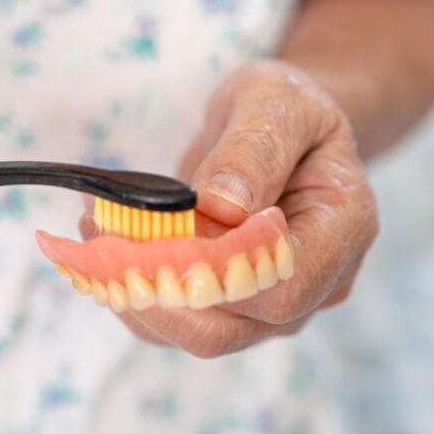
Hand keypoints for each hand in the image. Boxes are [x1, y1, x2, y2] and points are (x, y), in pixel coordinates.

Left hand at [113, 59, 377, 355]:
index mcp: (341, 230)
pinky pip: (175, 320)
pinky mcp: (228, 304)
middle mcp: (314, 284)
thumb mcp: (277, 100)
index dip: (214, 274)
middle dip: (154, 289)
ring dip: (132, 292)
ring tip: (92, 229)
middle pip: (229, 328)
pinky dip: (129, 291)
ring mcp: (270, 305)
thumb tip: (221, 205)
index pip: (282, 288)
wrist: (281, 127)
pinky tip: (100, 242)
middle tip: (100, 233)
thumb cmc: (286, 108)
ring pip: (194, 334)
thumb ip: (255, 148)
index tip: (157, 231)